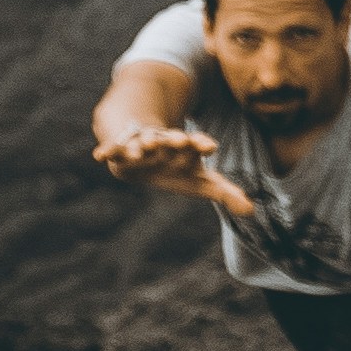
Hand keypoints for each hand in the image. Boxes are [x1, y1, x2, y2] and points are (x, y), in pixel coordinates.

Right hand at [93, 120, 258, 224]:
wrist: (144, 150)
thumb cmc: (177, 167)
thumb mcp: (200, 181)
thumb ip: (224, 193)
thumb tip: (251, 211)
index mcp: (185, 149)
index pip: (196, 145)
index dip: (202, 144)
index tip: (210, 147)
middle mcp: (164, 143)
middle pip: (171, 140)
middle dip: (174, 140)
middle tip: (179, 139)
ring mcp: (142, 144)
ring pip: (143, 142)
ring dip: (143, 144)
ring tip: (144, 148)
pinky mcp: (121, 149)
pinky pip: (113, 149)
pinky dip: (107, 151)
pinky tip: (99, 156)